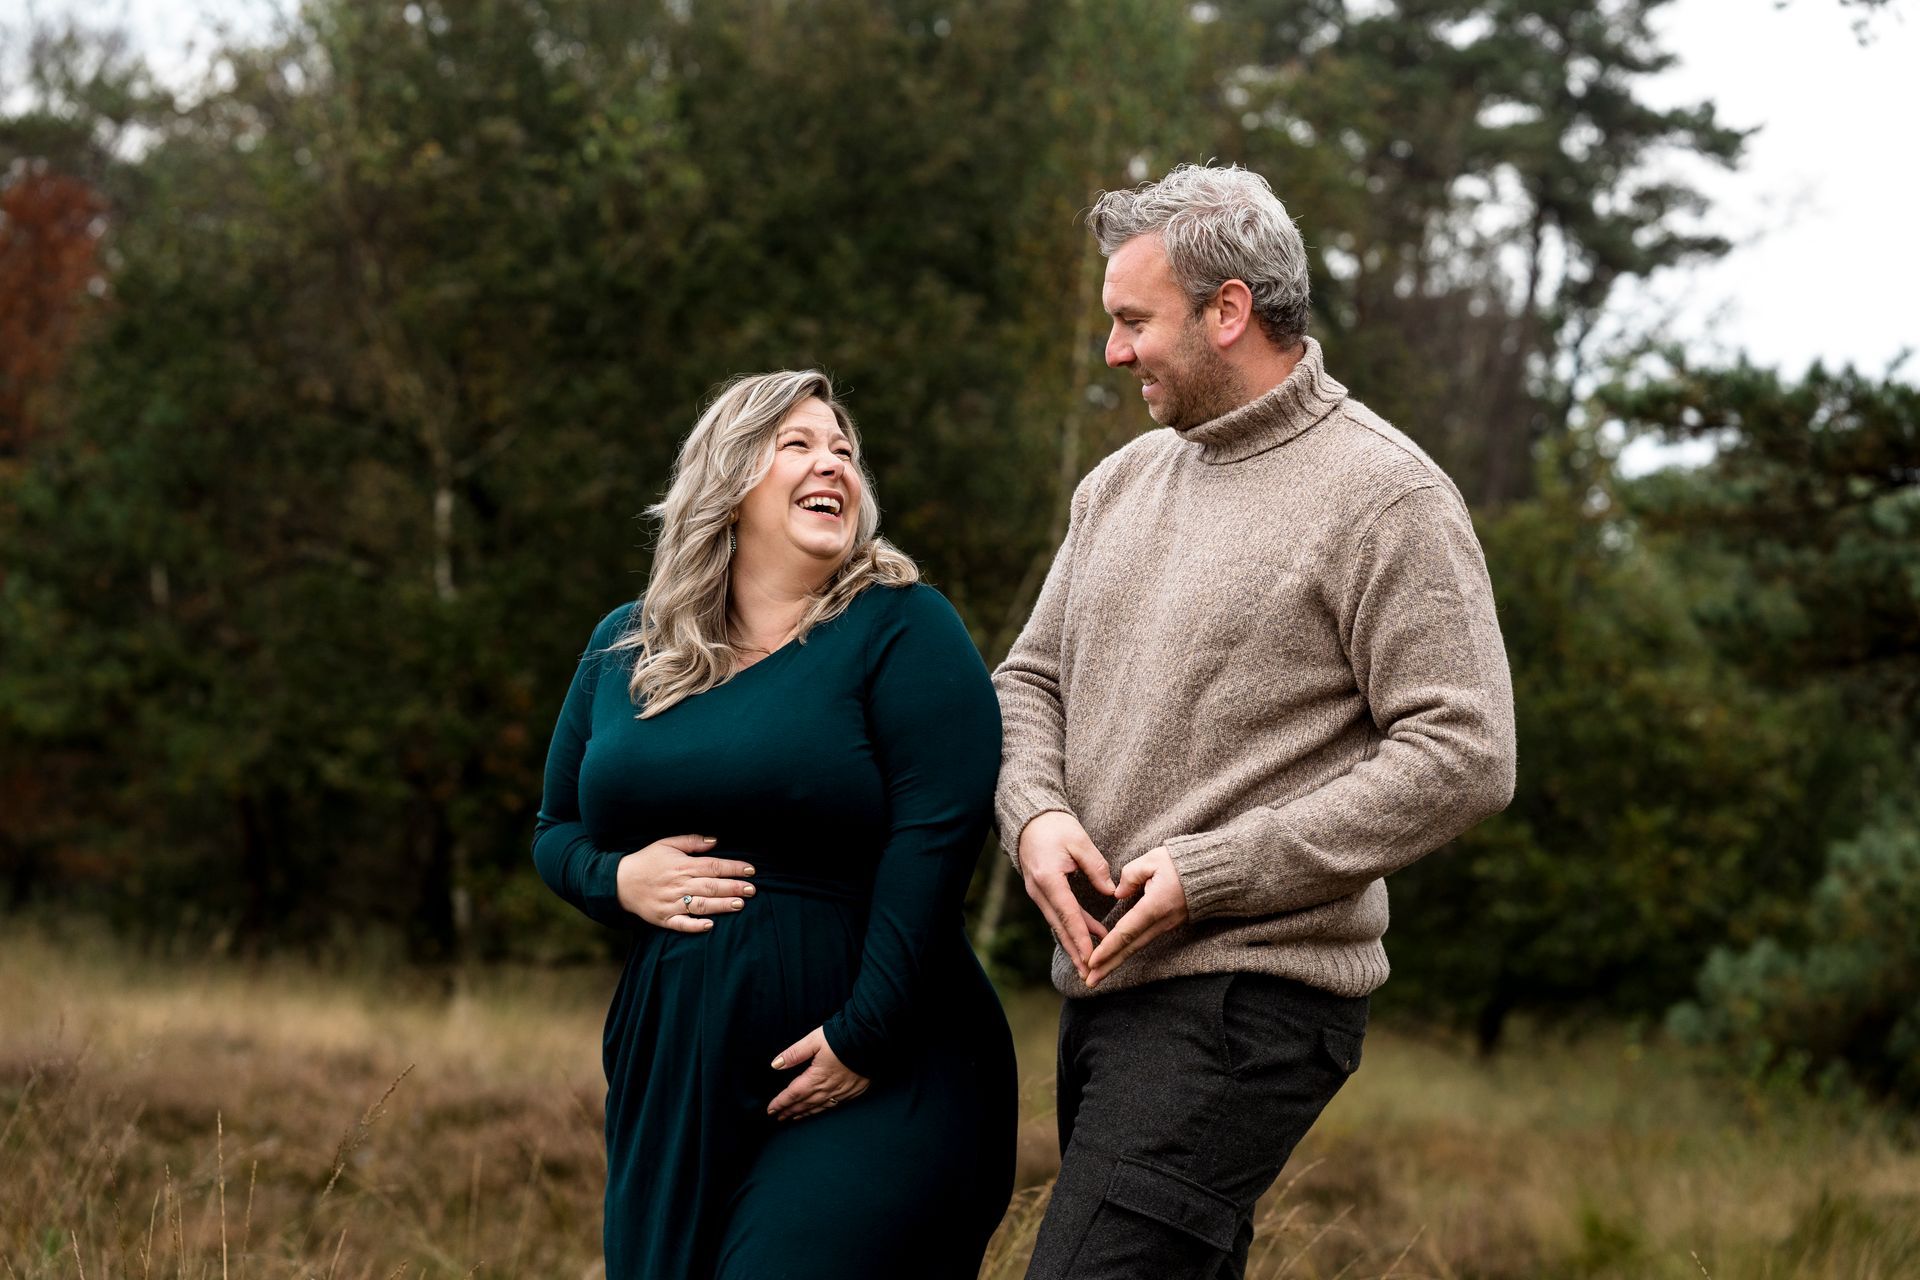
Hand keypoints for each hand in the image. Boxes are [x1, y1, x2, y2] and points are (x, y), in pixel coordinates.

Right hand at [615, 835, 755, 931]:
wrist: (619, 882)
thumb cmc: (646, 861)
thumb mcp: (667, 843)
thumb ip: (692, 841)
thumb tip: (716, 841)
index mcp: (682, 865)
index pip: (713, 866)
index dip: (733, 868)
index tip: (751, 870)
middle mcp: (678, 884)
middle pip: (711, 886)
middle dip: (733, 887)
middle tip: (752, 890)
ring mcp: (671, 903)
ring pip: (700, 905)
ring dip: (721, 905)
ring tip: (739, 905)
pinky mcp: (663, 918)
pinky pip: (681, 924)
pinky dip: (695, 925)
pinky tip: (710, 925)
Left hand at [767, 1027, 869, 1120]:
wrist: (871, 1040)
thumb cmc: (842, 1037)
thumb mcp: (814, 1040)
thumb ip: (794, 1053)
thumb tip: (775, 1064)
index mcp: (816, 1077)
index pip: (793, 1094)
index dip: (781, 1103)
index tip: (770, 1110)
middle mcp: (827, 1089)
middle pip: (804, 1104)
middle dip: (790, 1111)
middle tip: (778, 1118)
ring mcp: (841, 1092)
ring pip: (818, 1107)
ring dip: (804, 1113)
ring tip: (794, 1118)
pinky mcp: (853, 1091)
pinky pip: (833, 1106)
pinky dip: (821, 1110)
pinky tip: (818, 1110)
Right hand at [1017, 811, 1116, 981]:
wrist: (1030, 820)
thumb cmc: (1055, 826)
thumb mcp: (1079, 841)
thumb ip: (1096, 867)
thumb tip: (1111, 892)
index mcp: (1048, 878)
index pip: (1068, 914)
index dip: (1081, 937)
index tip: (1091, 956)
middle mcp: (1039, 890)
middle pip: (1060, 926)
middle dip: (1075, 951)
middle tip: (1089, 973)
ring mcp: (1037, 893)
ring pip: (1058, 924)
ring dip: (1073, 944)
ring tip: (1089, 964)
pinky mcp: (1041, 892)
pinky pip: (1057, 915)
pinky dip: (1071, 929)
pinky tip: (1085, 940)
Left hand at [1085, 847, 1187, 987]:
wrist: (1214, 873)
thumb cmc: (1182, 863)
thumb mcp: (1152, 860)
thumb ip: (1130, 875)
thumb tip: (1118, 894)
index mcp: (1155, 906)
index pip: (1126, 931)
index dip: (1108, 948)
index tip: (1092, 962)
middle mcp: (1161, 922)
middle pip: (1130, 948)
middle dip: (1109, 966)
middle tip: (1089, 982)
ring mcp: (1166, 926)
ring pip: (1137, 947)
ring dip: (1116, 962)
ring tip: (1097, 976)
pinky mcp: (1167, 925)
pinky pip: (1143, 941)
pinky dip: (1127, 952)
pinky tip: (1115, 958)